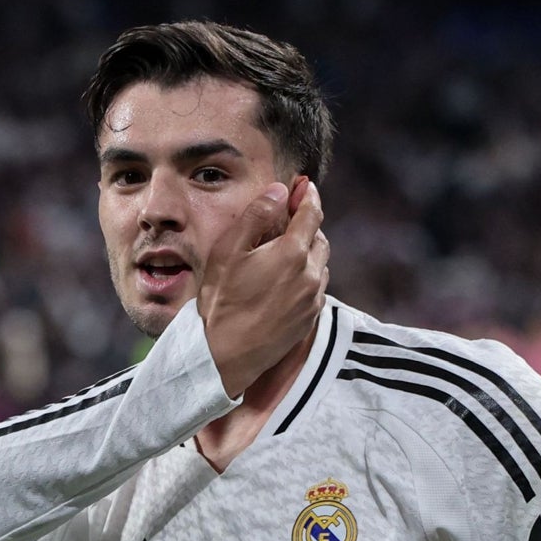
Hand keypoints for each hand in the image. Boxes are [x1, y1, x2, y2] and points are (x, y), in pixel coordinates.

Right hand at [197, 178, 328, 396]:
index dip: (307, 196)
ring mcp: (312, 299)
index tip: (303, 186)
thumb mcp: (228, 252)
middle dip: (307, 225)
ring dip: (307, 253)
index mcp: (292, 252)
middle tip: (288, 221)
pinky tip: (284, 283)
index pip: (311, 213)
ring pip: (320, 264)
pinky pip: (316, 289)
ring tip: (284, 253)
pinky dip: (306, 278)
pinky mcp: (309, 319)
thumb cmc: (221, 302)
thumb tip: (279, 191)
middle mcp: (310, 274)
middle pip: (319, 237)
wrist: (225, 355)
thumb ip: (256, 217)